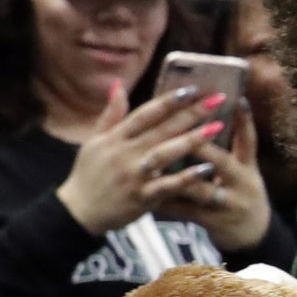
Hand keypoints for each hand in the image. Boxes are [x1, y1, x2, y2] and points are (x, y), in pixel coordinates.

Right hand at [54, 81, 222, 234]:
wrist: (78, 212)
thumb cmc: (89, 174)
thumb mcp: (94, 141)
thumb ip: (111, 114)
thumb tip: (118, 84)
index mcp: (115, 138)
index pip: (145, 113)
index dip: (168, 100)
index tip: (192, 89)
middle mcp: (124, 153)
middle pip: (161, 129)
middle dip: (190, 113)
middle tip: (217, 100)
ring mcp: (134, 175)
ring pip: (166, 154)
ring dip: (193, 140)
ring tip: (217, 128)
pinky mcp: (141, 197)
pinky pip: (168, 186)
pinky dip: (187, 178)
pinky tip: (208, 169)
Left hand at [159, 101, 271, 252]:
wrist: (251, 235)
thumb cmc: (241, 191)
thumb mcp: (246, 167)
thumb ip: (239, 139)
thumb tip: (236, 102)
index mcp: (247, 168)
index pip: (249, 140)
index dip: (244, 121)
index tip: (235, 99)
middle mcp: (241, 184)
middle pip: (222, 162)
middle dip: (201, 146)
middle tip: (179, 130)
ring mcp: (226, 205)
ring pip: (200, 189)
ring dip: (177, 176)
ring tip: (153, 162)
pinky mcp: (210, 222)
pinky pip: (184, 210)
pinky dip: (166, 202)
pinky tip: (147, 193)